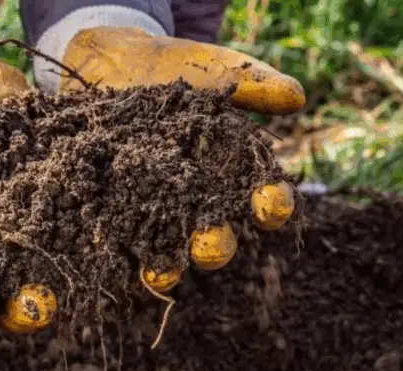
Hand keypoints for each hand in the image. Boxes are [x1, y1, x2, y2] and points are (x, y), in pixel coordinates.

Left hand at [58, 27, 300, 280]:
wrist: (117, 64)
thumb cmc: (179, 68)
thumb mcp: (215, 70)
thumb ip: (253, 84)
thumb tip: (297, 96)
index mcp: (235, 175)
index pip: (264, 198)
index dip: (272, 204)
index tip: (271, 203)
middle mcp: (200, 203)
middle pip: (216, 235)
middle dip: (215, 244)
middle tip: (211, 245)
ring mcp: (156, 211)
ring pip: (166, 248)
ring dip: (165, 265)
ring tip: (158, 272)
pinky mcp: (115, 210)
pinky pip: (117, 240)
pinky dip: (112, 254)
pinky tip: (106, 260)